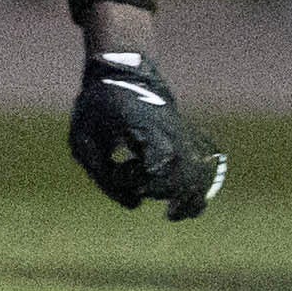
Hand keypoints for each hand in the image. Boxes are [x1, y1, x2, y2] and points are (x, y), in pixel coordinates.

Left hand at [70, 46, 224, 218]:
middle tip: (138, 186)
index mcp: (145, 128)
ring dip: (187, 200)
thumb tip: (135, 205)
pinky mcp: (192, 141)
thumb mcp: (83, 140)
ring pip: (202, 176)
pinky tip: (185, 209)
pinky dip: (200, 192)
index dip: (139, 178)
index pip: (158, 164)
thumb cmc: (98, 109)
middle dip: (159, 191)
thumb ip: (103, 176)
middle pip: (183, 176)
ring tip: (171, 214)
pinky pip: (208, 170)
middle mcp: (172, 133)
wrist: (124, 75)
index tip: (121, 168)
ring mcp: (186, 136)